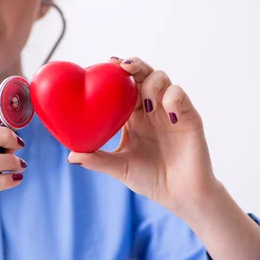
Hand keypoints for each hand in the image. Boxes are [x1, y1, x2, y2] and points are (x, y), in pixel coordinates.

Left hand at [67, 56, 218, 213]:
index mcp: (132, 116)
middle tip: (123, 67)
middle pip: (142, 75)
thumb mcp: (119, 167)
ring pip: (162, 79)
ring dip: (151, 83)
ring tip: (145, 102)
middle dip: (134, 65)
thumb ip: (97, 160)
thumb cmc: (150, 179)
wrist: (179, 195)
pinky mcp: (188, 116)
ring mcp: (170, 110)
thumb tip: (70, 156)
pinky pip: (180, 96)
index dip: (115, 72)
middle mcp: (150, 108)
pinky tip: (167, 112)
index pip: (123, 86)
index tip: (105, 63)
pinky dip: (172, 97)